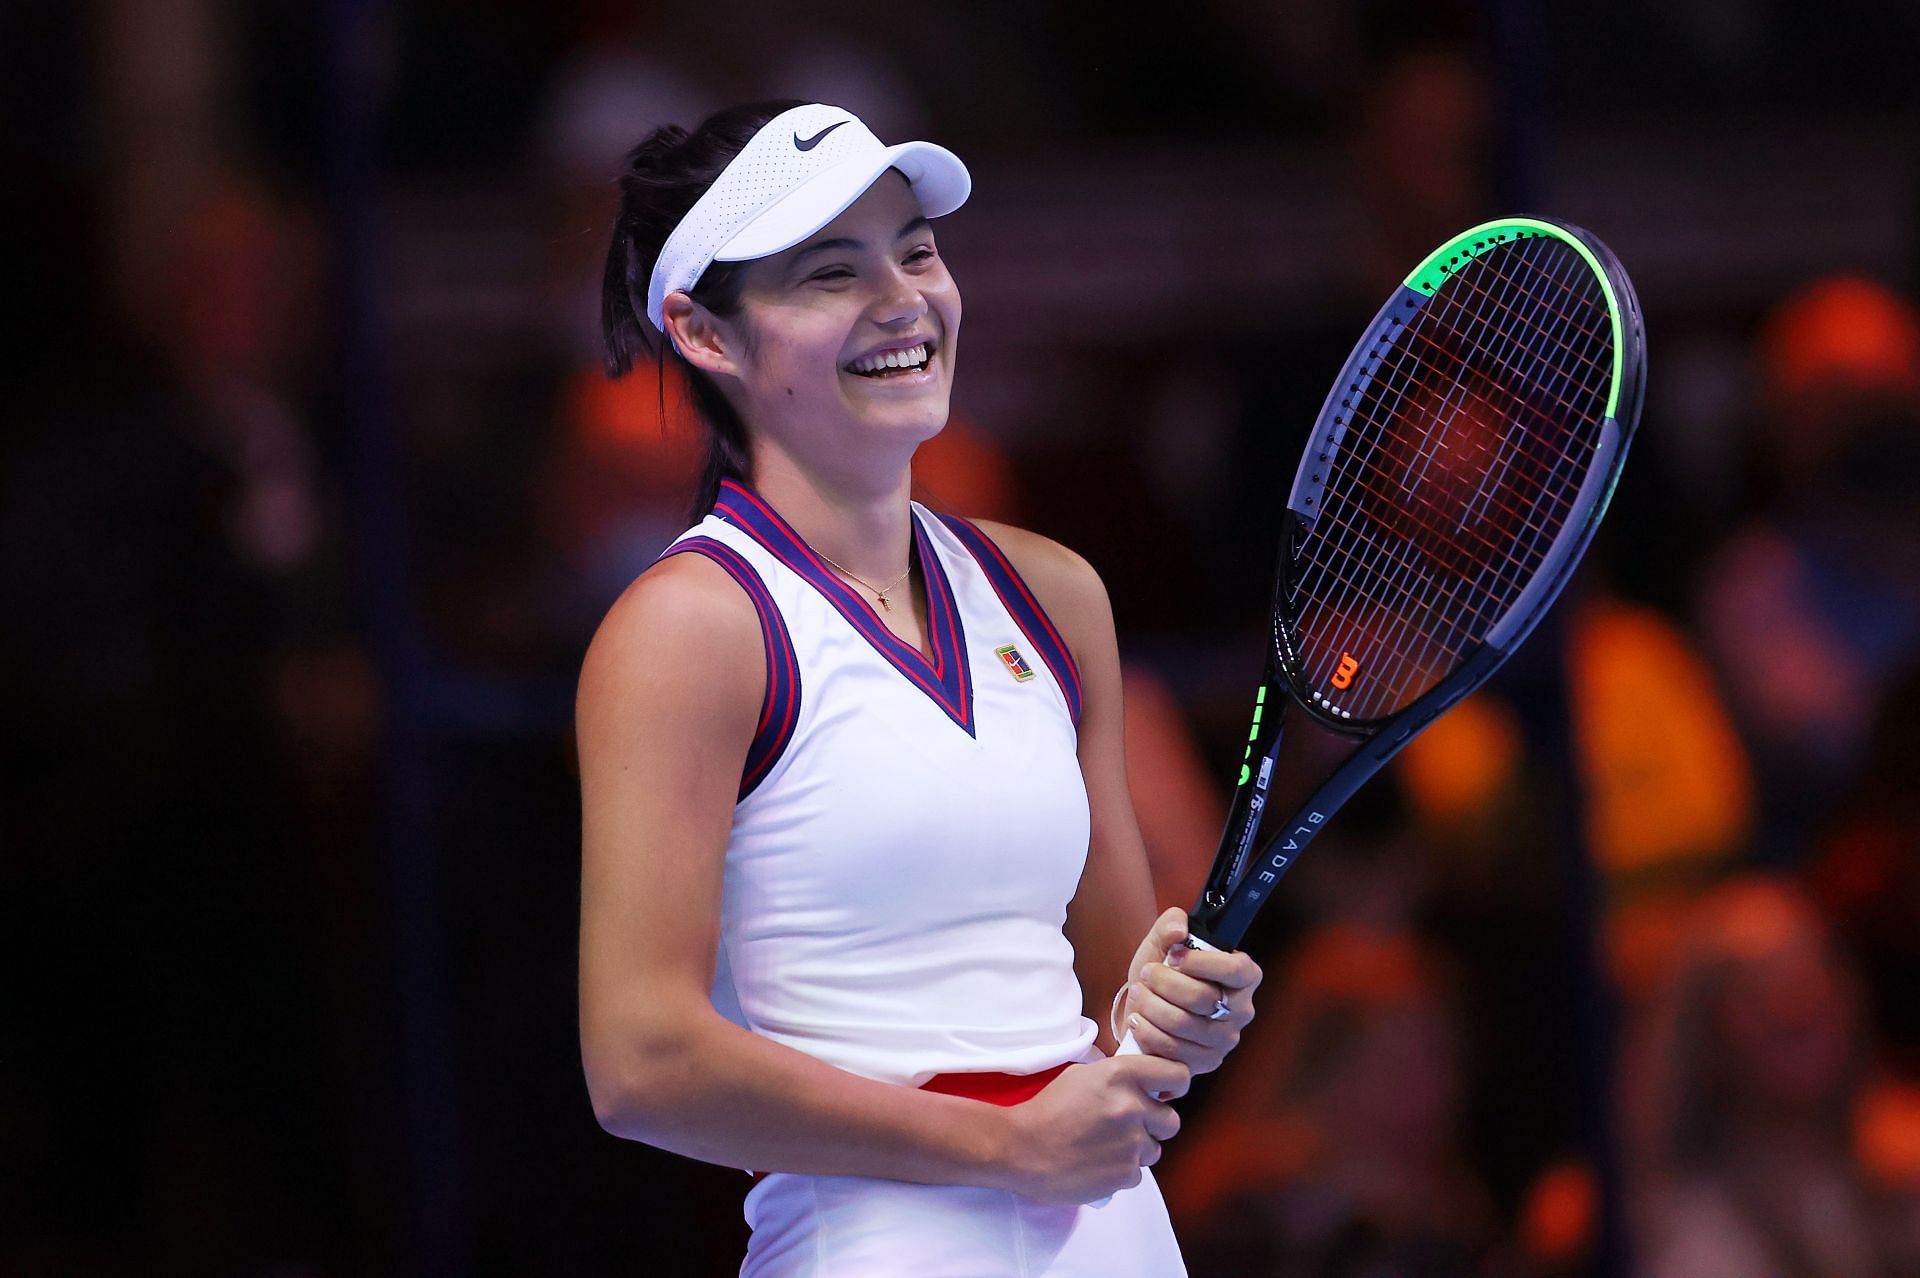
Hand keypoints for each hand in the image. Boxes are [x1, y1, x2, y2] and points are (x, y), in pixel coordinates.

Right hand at [996, 1055, 1188, 1203]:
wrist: (1021, 1148)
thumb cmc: (1048, 1109)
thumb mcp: (1083, 1075)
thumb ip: (1119, 1076)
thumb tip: (1146, 1084)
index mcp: (1122, 1074)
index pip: (1178, 1074)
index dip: (1174, 1085)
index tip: (1166, 1093)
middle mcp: (1132, 1106)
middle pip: (1171, 1121)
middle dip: (1154, 1125)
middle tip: (1129, 1126)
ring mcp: (1131, 1143)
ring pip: (1155, 1150)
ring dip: (1136, 1150)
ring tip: (1105, 1147)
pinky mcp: (1125, 1174)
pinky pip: (1137, 1174)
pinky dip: (1121, 1171)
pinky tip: (1097, 1163)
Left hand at [1118, 907, 1261, 1075]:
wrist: (1147, 1009)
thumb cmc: (1163, 973)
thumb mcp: (1163, 942)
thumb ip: (1171, 923)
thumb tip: (1178, 930)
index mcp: (1243, 976)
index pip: (1235, 969)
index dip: (1200, 962)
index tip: (1173, 957)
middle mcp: (1241, 1010)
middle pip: (1202, 997)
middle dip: (1165, 983)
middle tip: (1146, 974)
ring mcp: (1225, 1039)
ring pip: (1184, 1024)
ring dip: (1151, 1006)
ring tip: (1138, 993)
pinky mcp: (1206, 1062)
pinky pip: (1174, 1050)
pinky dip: (1149, 1032)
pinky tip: (1138, 1020)